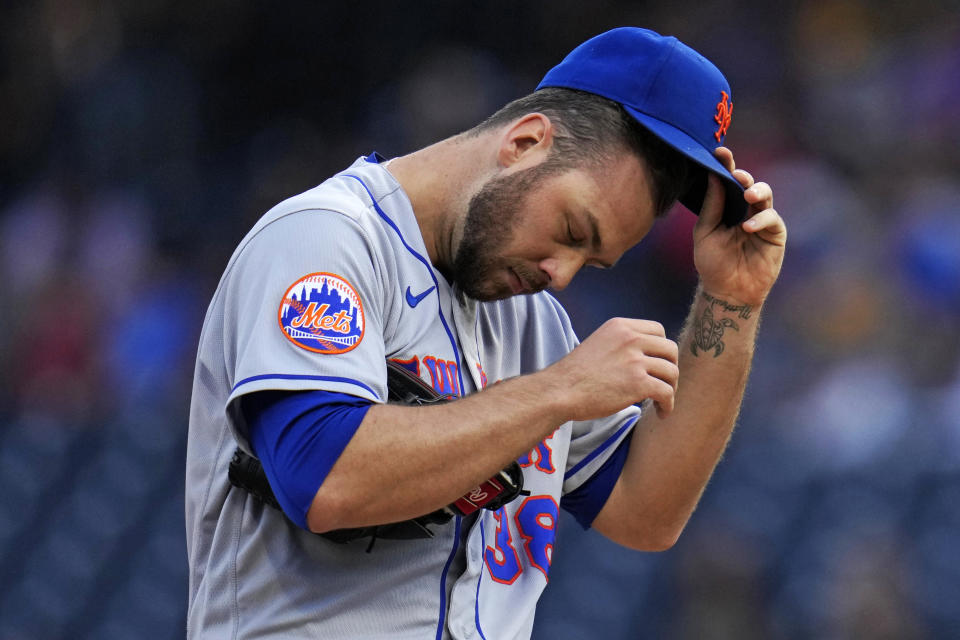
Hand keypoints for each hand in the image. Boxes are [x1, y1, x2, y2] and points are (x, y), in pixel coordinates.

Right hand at [546, 318, 678, 420]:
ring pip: (671, 372)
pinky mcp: (638, 383)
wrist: (560, 391)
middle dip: (670, 367)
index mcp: (620, 326)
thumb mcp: (599, 343)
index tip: (656, 364)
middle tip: (663, 383)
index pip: (658, 330)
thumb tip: (645, 356)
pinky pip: (666, 392)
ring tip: (661, 401)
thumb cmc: (575, 374)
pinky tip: (661, 412)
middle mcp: (630, 338)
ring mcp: (635, 361)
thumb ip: (621, 343)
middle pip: (670, 349)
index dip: (661, 349)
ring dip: (671, 389)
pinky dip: (668, 405)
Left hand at [693, 148, 785, 305]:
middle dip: (743, 176)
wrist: (726, 292)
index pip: (727, 182)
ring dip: (757, 191)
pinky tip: (748, 226)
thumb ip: (711, 205)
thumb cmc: (712, 264)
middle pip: (748, 184)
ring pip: (765, 196)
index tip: (719, 152)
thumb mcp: (705, 232)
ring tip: (747, 195)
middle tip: (736, 174)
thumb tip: (713, 176)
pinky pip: (772, 219)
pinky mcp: (775, 234)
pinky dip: (760, 220)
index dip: (726, 166)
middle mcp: (745, 210)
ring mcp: (762, 220)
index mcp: (727, 207)